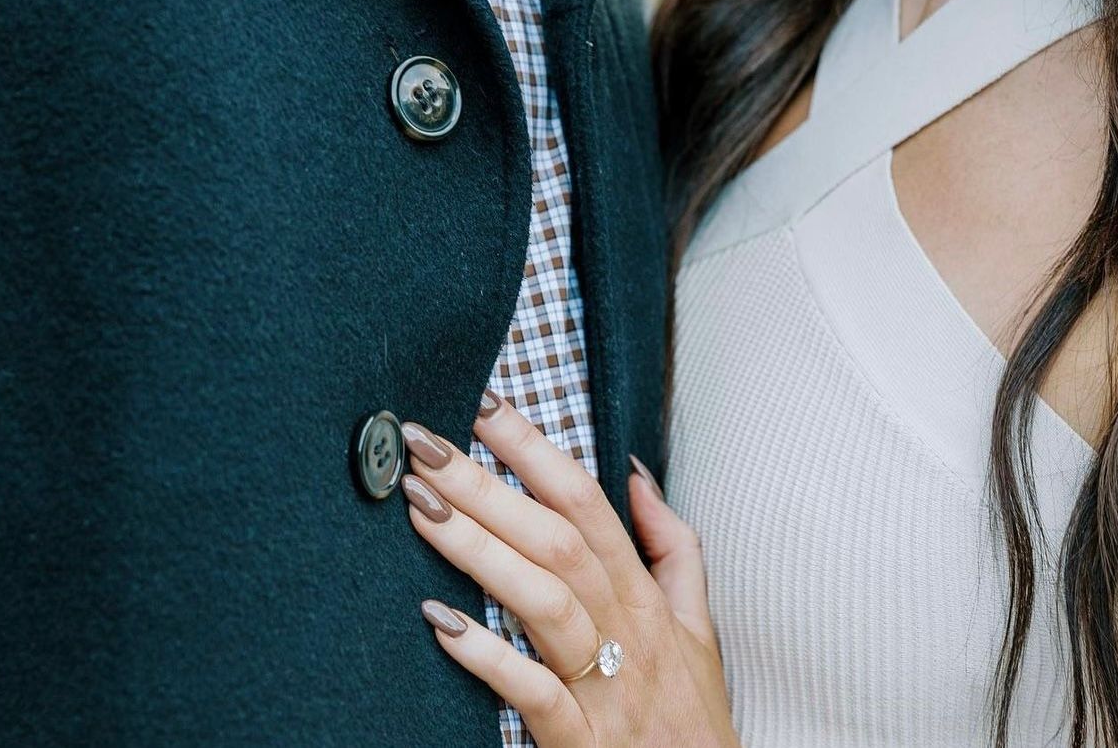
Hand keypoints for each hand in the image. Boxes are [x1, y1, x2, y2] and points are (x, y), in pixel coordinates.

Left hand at [400, 389, 739, 746]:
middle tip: (425, 441)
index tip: (481, 404)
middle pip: (555, 539)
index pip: (585, 500)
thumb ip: (672, 545)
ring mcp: (604, 689)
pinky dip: (489, 657)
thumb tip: (633, 473)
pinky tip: (440, 623)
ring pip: (543, 601)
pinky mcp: (580, 746)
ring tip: (420, 507)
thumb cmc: (693, 718)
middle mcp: (626, 631)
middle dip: (488, 483)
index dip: (533, 448)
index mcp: (644, 596)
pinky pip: (534, 694)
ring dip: (478, 549)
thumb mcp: (698, 624)